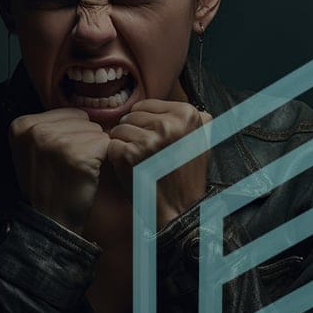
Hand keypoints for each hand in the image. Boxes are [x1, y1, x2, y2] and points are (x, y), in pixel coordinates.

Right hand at [8, 108, 109, 234]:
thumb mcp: (33, 148)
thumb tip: (84, 111)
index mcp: (22, 125)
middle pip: (84, 119)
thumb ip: (49, 125)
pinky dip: (102, 158)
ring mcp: (56, 142)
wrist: (50, 221)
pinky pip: (105, 144)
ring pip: (96, 131)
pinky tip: (87, 173)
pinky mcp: (77, 155)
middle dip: (84, 139)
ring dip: (93, 149)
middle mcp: (36, 130)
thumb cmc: (47, 183)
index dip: (73, 133)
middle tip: (69, 163)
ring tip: (76, 168)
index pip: (69, 112)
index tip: (59, 155)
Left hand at [107, 99, 212, 229]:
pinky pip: (111, 145)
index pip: (146, 105)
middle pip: (131, 115)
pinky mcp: (130, 155)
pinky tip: (131, 168)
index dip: (144, 123)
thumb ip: (192, 117)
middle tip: (147, 154)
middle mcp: (168, 124)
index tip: (155, 140)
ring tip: (140, 161)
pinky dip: (116, 157)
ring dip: (124, 144)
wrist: (180, 211)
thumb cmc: (186, 175)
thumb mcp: (201, 139)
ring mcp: (148, 139)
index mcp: (187, 115)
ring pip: (119, 129)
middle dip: (133, 132)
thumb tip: (181, 101)